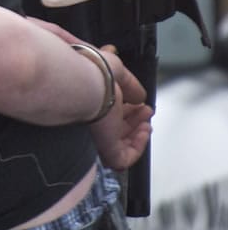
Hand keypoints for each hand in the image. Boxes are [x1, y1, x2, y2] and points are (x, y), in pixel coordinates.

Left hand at [86, 46, 151, 170]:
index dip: (128, 106)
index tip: (138, 101)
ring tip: (146, 121)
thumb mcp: (116, 71)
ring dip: (139, 132)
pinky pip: (124, 158)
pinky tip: (144, 131)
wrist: (83, 85)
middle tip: (146, 110)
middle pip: (117, 127)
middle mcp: (92, 119)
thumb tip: (140, 95)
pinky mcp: (105, 150)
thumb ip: (130, 85)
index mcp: (91, 100)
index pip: (110, 110)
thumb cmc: (92, 73)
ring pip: (121, 143)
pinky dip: (139, 146)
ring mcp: (98, 136)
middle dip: (136, 118)